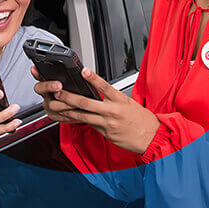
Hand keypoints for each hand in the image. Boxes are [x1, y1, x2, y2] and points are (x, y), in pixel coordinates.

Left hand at [33, 66, 159, 153]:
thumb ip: (112, 96)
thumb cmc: (141, 118)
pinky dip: (77, 120)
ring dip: (68, 109)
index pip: (105, 86)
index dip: (93, 78)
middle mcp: (112, 111)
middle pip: (87, 102)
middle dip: (70, 96)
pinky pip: (87, 125)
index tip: (84, 71)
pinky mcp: (105, 133)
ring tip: (57, 103)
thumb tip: (96, 89)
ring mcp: (107, 123)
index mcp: (120, 100)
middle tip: (59, 91)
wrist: (151, 137)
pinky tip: (67, 116)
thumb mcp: (128, 102)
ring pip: (83, 116)